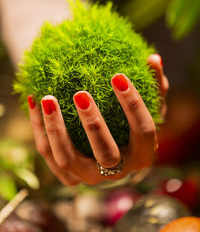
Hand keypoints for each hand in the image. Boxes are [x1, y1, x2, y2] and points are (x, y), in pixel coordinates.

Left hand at [27, 54, 167, 184]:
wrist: (112, 157)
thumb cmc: (131, 127)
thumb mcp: (149, 108)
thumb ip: (154, 86)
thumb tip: (153, 58)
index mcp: (143, 154)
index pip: (143, 131)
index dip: (133, 104)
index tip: (118, 76)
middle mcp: (117, 172)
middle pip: (106, 153)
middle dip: (93, 124)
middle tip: (80, 93)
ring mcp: (90, 177)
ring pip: (68, 159)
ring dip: (56, 129)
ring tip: (47, 98)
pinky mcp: (68, 177)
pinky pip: (48, 155)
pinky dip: (39, 128)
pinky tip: (35, 101)